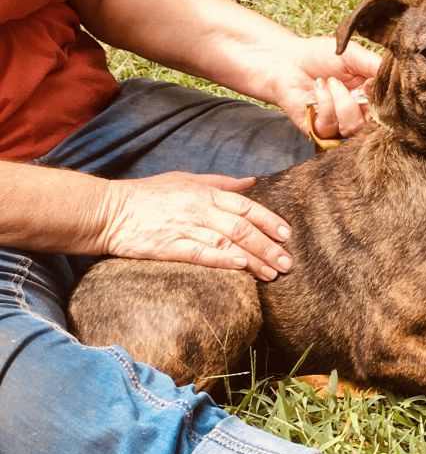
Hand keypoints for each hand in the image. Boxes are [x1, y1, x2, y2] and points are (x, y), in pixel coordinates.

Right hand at [99, 172, 292, 280]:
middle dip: (268, 247)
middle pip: (243, 228)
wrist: (109, 210)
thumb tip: (252, 182)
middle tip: (288, 263)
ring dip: (253, 259)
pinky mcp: (169, 246)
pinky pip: (201, 253)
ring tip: (272, 274)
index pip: (247, 206)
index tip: (287, 235)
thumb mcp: (186, 179)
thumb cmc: (149, 195)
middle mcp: (200, 208)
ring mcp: (185, 227)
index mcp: (206, 192)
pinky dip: (223, 260)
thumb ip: (221, 182)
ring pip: (228, 243)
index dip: (269, 221)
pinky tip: (241, 269)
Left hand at [274, 36, 380, 138]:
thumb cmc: (320, 56)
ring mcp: (337, 124)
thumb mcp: (353, 54)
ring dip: (342, 101)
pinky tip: (319, 87)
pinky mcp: (317, 130)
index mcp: (369, 98)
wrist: (287, 59)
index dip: (386, 104)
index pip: (386, 112)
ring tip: (331, 81)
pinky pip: (329, 126)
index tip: (379, 88)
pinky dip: (325, 103)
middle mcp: (356, 114)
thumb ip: (374, 65)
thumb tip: (397, 75)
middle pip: (373, 126)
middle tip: (354, 84)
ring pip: (352, 127)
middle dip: (365, 103)